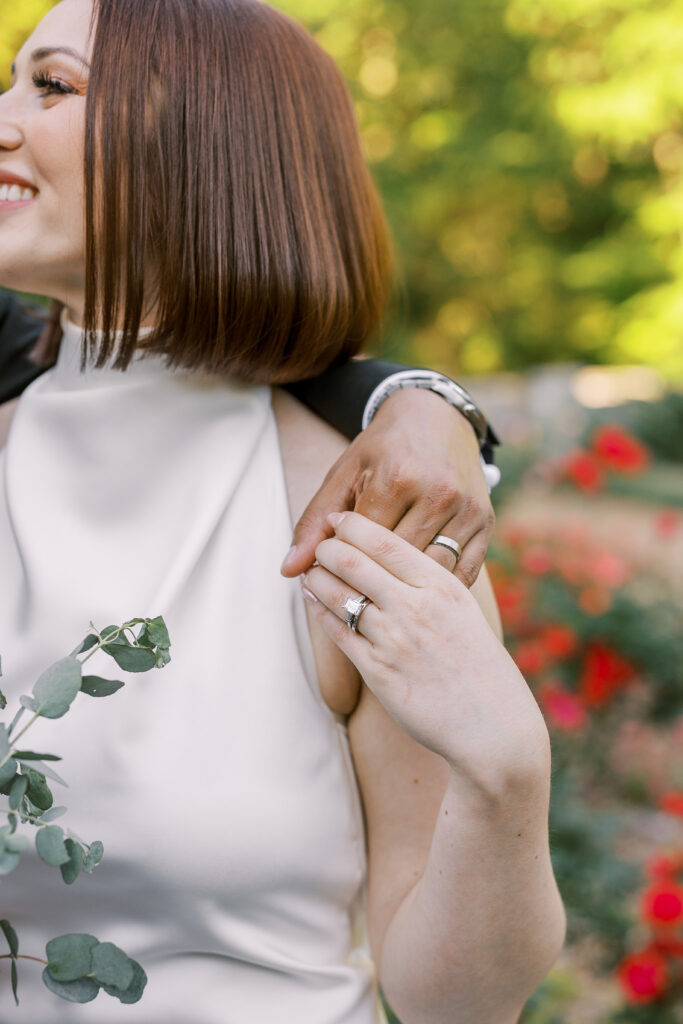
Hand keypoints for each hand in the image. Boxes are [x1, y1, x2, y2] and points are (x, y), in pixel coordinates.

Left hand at [281, 389, 494, 586]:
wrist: (436, 416)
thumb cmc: (382, 449)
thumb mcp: (343, 475)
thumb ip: (315, 523)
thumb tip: (289, 570)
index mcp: (396, 479)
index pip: (363, 546)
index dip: (343, 565)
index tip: (331, 573)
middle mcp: (437, 493)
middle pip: (398, 563)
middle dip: (373, 579)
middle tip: (356, 589)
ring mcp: (466, 508)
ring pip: (431, 572)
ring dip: (407, 587)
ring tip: (386, 592)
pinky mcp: (486, 520)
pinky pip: (463, 570)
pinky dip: (439, 585)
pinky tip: (420, 587)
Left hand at [301, 512, 548, 789]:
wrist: (491, 725)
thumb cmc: (478, 664)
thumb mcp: (463, 611)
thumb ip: (431, 581)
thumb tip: (395, 553)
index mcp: (442, 586)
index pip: (386, 541)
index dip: (354, 524)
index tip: (338, 517)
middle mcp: (416, 607)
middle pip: (354, 561)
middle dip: (327, 546)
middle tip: (318, 543)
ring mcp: (394, 640)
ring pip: (339, 594)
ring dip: (317, 576)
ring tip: (310, 569)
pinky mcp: (378, 672)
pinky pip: (338, 631)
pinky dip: (320, 609)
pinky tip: (313, 598)